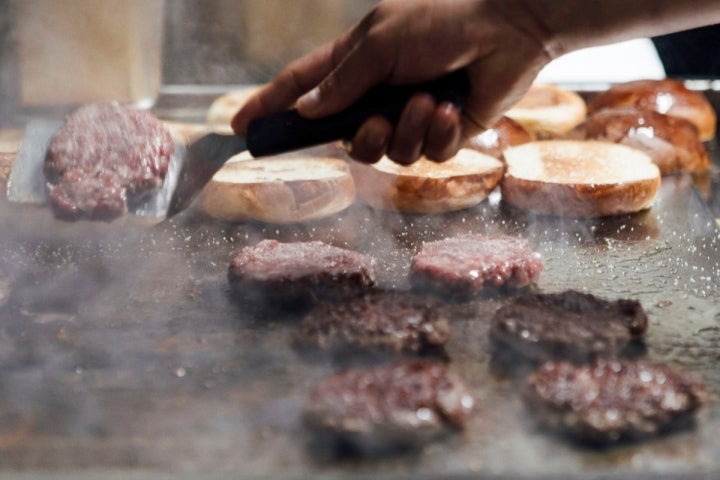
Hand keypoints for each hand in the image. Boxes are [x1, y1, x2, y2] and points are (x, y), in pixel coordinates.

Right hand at [232, 0, 552, 163]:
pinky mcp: (441, 133)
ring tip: (430, 99)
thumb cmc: (442, 21)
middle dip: (361, 137)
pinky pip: (426, 155)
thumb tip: (306, 112)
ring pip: (387, 154)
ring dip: (407, 130)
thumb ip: (342, 81)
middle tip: (377, 118)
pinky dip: (437, 133)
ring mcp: (409, 116)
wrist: (508, 27)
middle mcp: (377, 95)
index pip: (301, 90)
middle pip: (345, 139)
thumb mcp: (382, 42)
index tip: (242, 127)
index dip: (270, 107)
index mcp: (355, 65)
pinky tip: (452, 108)